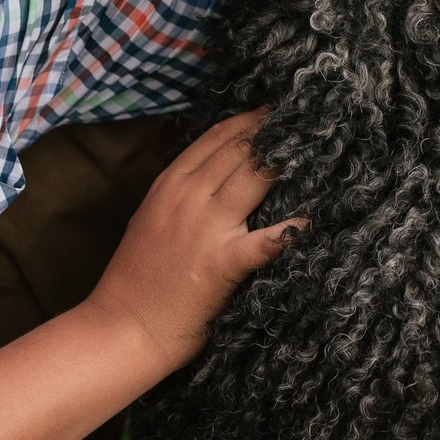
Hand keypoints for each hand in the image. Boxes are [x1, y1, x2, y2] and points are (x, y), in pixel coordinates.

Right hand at [84, 110, 297, 370]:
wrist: (123, 329)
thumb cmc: (137, 280)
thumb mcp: (150, 219)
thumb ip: (180, 193)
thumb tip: (215, 173)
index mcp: (169, 185)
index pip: (217, 137)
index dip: (251, 120)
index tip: (276, 111)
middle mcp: (187, 198)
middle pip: (241, 150)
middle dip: (275, 133)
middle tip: (306, 122)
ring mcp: (205, 229)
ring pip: (254, 178)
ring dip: (286, 163)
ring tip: (317, 152)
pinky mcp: (221, 264)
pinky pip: (264, 240)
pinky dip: (290, 228)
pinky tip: (312, 219)